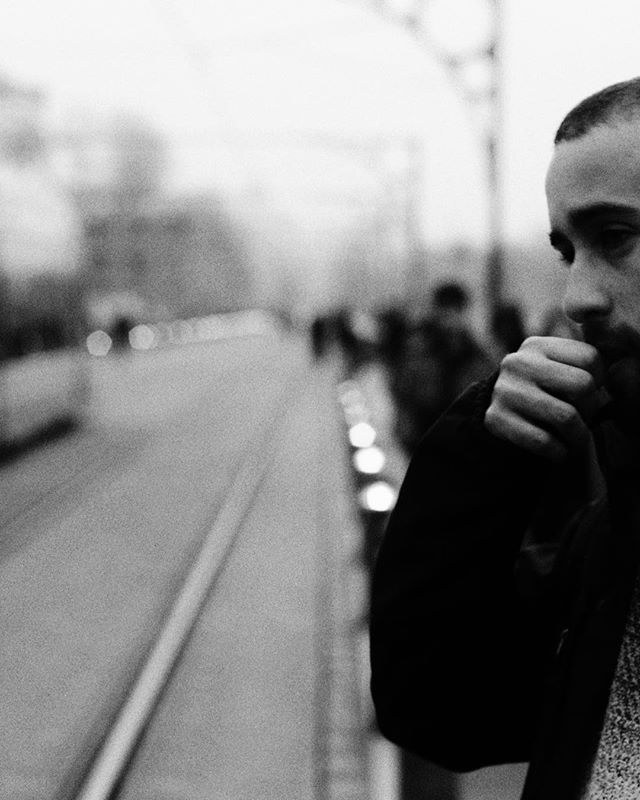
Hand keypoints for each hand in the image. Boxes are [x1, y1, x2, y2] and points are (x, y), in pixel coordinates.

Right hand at [484, 336, 605, 460]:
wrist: (497, 415)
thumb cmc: (541, 393)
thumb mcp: (557, 369)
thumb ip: (583, 367)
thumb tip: (626, 373)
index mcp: (536, 345)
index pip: (590, 358)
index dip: (599, 380)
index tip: (590, 393)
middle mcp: (517, 363)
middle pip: (582, 385)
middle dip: (590, 408)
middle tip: (583, 418)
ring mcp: (504, 391)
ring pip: (566, 416)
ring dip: (578, 435)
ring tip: (575, 439)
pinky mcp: (495, 419)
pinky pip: (543, 441)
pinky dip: (558, 452)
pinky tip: (558, 451)